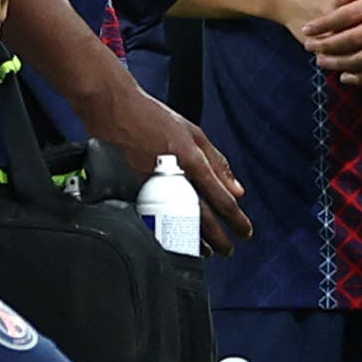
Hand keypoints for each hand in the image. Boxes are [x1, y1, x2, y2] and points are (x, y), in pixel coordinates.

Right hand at [76, 80, 250, 254]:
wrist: (116, 110)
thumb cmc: (154, 118)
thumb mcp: (194, 133)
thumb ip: (218, 161)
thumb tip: (237, 189)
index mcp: (191, 158)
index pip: (220, 197)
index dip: (236, 219)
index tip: (245, 232)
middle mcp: (173, 174)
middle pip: (201, 217)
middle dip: (220, 238)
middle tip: (230, 249)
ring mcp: (150, 184)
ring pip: (176, 223)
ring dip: (195, 241)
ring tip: (207, 251)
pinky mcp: (132, 190)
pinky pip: (153, 219)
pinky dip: (167, 232)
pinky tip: (174, 239)